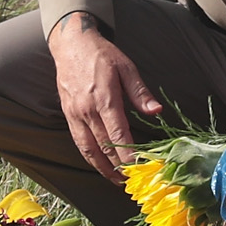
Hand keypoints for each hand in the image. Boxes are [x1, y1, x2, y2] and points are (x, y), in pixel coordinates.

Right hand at [50, 14, 160, 176]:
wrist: (71, 45)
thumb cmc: (101, 55)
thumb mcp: (126, 68)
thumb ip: (140, 93)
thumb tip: (156, 111)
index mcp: (104, 98)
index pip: (118, 134)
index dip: (128, 155)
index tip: (138, 168)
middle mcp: (87, 110)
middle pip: (104, 146)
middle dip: (118, 167)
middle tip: (132, 181)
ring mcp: (76, 114)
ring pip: (88, 149)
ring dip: (102, 168)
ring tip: (116, 180)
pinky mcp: (68, 115)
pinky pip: (79, 142)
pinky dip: (90, 157)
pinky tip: (99, 164)